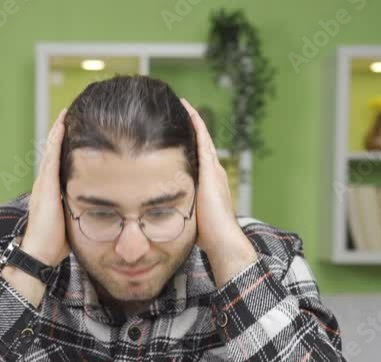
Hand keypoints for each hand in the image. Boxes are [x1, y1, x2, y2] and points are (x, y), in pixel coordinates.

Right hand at [21, 109, 70, 266]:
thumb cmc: (56, 244)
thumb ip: (79, 210)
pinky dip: (55, 141)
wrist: (40, 253)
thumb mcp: (71, 221)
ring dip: (58, 131)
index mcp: (51, 191)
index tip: (74, 131)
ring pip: (51, 151)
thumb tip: (98, 210)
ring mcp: (43, 183)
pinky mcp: (45, 186)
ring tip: (66, 113)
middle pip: (53, 152)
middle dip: (60, 133)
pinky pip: (51, 158)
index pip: (58, 163)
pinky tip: (61, 126)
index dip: (64, 146)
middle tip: (69, 114)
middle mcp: (45, 184)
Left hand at [180, 99, 257, 285]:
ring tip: (182, 102)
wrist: (222, 241)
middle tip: (179, 107)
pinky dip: (196, 124)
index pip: (198, 156)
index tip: (177, 129)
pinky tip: (187, 110)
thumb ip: (178, 209)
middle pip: (201, 142)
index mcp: (209, 184)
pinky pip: (203, 139)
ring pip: (202, 137)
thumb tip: (158, 213)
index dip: (189, 141)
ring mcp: (214, 169)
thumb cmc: (206, 237)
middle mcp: (214, 173)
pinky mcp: (211, 169)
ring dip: (193, 120)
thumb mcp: (188, 216)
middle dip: (191, 125)